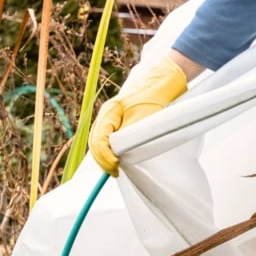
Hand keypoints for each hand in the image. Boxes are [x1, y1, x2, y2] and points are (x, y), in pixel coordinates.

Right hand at [88, 56, 187, 175]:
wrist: (160, 83)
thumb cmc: (154, 98)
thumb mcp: (143, 117)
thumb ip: (129, 133)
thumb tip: (118, 152)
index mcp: (109, 111)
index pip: (99, 139)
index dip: (106, 156)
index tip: (116, 167)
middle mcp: (106, 114)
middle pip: (96, 141)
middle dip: (103, 159)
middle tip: (114, 172)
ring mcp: (111, 117)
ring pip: (99, 141)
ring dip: (104, 156)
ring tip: (114, 169)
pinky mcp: (117, 121)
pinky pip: (106, 138)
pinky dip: (109, 151)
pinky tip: (116, 159)